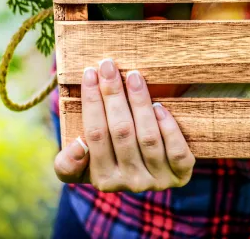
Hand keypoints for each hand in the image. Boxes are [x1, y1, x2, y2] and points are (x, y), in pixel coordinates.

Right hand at [54, 60, 194, 191]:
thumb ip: (68, 163)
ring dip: (140, 103)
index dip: (91, 103)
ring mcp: (157, 180)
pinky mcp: (181, 175)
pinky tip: (159, 106)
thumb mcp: (84, 165)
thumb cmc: (113, 157)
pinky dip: (168, 128)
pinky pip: (176, 152)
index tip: (89, 73)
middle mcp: (130, 183)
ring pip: (147, 137)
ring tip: (133, 76)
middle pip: (121, 132)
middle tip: (108, 65)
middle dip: (112, 94)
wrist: (153, 170)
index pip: (95, 135)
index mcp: (102, 179)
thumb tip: (77, 146)